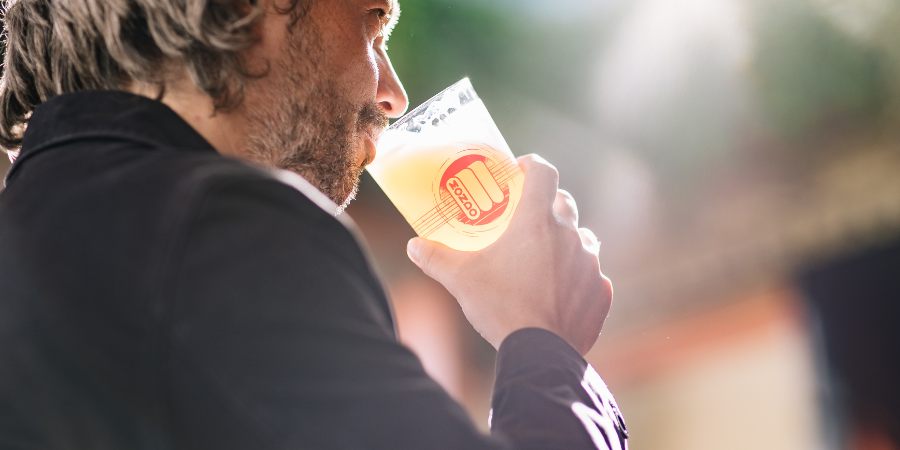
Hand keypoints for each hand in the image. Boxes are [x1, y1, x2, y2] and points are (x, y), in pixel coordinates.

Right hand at [406, 154, 612, 354]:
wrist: (541, 353)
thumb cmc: (500, 307)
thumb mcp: (461, 280)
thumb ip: (435, 258)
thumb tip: (413, 246)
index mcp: (536, 222)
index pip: (544, 173)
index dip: (533, 165)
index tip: (521, 169)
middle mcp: (570, 235)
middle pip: (564, 203)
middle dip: (548, 204)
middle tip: (527, 217)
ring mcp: (590, 263)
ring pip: (582, 239)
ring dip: (566, 242)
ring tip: (544, 258)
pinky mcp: (601, 291)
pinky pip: (592, 276)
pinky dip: (578, 279)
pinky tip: (561, 293)